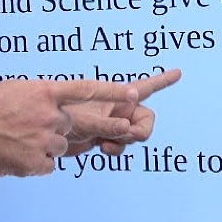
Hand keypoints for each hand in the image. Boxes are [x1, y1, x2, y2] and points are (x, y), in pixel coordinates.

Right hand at [0, 77, 140, 177]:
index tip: (135, 93)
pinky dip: (34, 162)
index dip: (113, 91)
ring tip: (17, 140)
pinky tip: (14, 155)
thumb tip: (55, 101)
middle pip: (79, 123)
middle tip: (113, 125)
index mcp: (43, 92)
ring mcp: (43, 140)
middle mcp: (47, 115)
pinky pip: (47, 164)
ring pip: (61, 145)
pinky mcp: (36, 162)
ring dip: (46, 145)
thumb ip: (40, 96)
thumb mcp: (13, 90)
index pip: (86, 89)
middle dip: (96, 125)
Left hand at [63, 68, 180, 157]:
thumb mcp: (84, 120)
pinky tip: (102, 147)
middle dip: (141, 130)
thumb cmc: (57, 118)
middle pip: (146, 119)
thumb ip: (107, 125)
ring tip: (106, 142)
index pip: (144, 86)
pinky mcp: (104, 138)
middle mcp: (116, 107)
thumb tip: (128, 128)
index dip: (162, 80)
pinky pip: (122, 145)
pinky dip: (116, 148)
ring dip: (126, 140)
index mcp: (114, 95)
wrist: (43, 136)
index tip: (178, 72)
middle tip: (126, 134)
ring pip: (135, 134)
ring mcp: (111, 124)